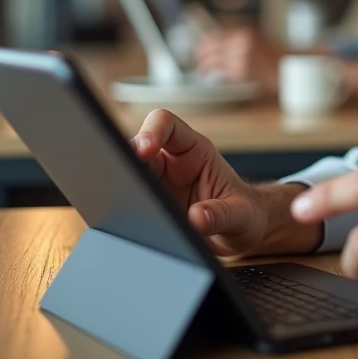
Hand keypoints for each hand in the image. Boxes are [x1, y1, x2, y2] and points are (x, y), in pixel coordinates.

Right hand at [128, 109, 270, 256]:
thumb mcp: (241, 215)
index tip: (144, 151)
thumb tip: (197, 218)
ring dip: (117, 181)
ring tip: (112, 196)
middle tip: (117, 176)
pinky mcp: (146, 203)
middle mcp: (171, 162)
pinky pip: (125, 197)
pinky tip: (114, 216)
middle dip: (122, 157)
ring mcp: (156, 183)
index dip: (152, 131)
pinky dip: (116, 203)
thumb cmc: (245, 214)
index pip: (167, 124)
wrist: (239, 234)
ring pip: (125, 171)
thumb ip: (222, 215)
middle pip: (136, 146)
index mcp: (195, 152)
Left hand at [195, 27, 283, 90]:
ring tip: (204, 71)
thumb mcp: (255, 39)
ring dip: (207, 67)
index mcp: (243, 33)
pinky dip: (220, 75)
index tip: (199, 50)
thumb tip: (215, 46)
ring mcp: (240, 58)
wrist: (289, 66)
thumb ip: (237, 41)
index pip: (214, 37)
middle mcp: (240, 43)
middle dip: (201, 57)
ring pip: (214, 62)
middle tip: (198, 62)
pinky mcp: (241, 72)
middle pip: (210, 49)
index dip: (203, 45)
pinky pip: (224, 74)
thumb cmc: (274, 55)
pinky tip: (219, 76)